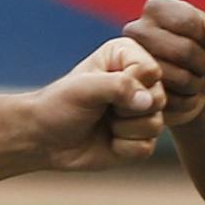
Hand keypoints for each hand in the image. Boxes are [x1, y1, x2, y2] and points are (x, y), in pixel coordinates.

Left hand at [29, 37, 165, 170]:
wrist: (45, 139)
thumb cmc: (60, 105)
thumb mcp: (85, 88)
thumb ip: (119, 86)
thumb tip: (149, 102)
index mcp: (127, 56)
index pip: (151, 70)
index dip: (131, 85)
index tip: (101, 86)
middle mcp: (140, 81)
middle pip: (159, 98)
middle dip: (127, 110)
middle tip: (102, 108)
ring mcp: (142, 111)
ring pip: (157, 124)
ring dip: (124, 130)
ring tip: (104, 123)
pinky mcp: (141, 138)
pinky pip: (147, 147)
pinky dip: (124, 148)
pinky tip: (108, 141)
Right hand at [123, 0, 204, 126]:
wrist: (203, 88)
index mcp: (156, 8)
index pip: (189, 22)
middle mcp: (135, 32)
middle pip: (184, 50)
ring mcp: (132, 65)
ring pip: (179, 78)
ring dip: (198, 83)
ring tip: (195, 78)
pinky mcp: (138, 94)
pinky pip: (173, 100)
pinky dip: (188, 100)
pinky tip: (183, 94)